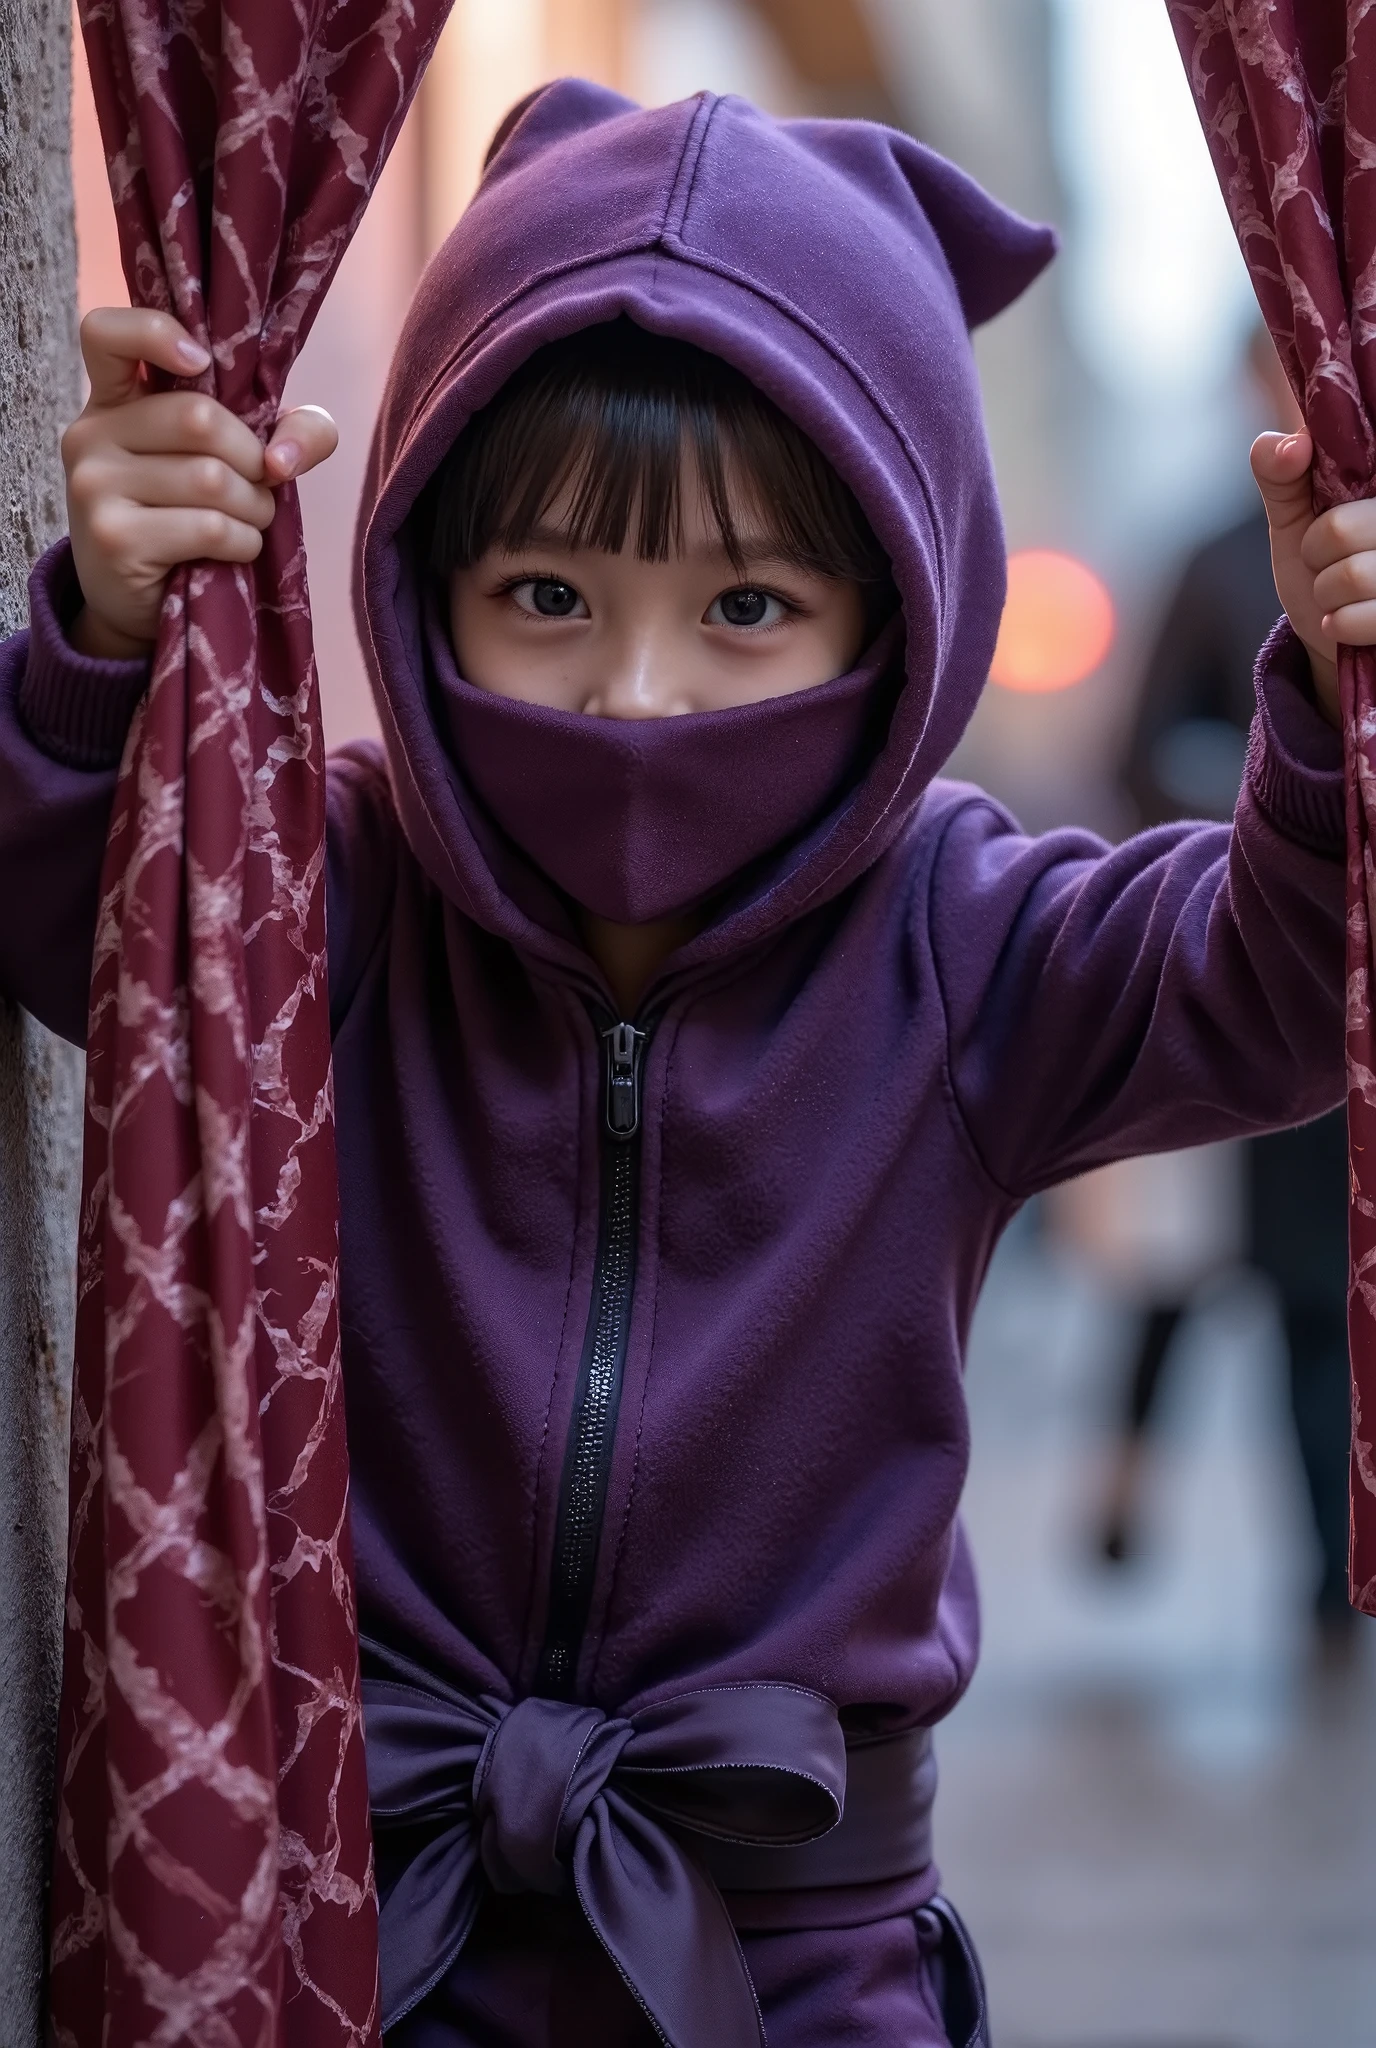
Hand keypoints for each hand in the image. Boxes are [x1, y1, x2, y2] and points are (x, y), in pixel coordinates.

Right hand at [62, 307, 337, 659]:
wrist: (139, 602)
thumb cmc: (193, 516)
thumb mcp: (237, 460)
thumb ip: (291, 431)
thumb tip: (285, 456)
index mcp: (113, 400)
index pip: (107, 334)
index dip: (155, 332)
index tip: (203, 364)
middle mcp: (90, 435)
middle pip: (200, 418)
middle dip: (253, 460)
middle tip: (258, 488)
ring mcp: (94, 486)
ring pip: (211, 479)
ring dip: (255, 508)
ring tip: (248, 522)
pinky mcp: (114, 538)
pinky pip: (210, 527)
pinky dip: (243, 542)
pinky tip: (233, 551)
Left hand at [1252, 427, 1375, 728]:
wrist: (1333, 633)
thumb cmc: (1319, 566)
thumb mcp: (1293, 517)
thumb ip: (1281, 475)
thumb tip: (1288, 445)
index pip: (1356, 463)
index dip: (1325, 504)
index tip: (1322, 512)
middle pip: (1339, 530)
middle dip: (1315, 554)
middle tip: (1327, 560)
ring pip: (1351, 576)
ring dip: (1326, 592)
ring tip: (1337, 591)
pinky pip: (1363, 618)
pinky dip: (1338, 624)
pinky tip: (1342, 620)